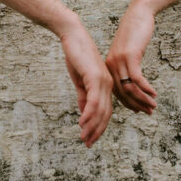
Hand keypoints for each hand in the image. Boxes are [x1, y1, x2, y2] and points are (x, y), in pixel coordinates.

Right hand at [60, 24, 112, 147]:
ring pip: (100, 110)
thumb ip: (84, 96)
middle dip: (97, 131)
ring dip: (92, 126)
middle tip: (88, 144)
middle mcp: (108, 85)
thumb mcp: (80, 80)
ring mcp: (103, 81)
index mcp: (106, 85)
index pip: (106, 111)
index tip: (91, 139)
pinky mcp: (95, 77)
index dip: (99, 127)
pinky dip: (88, 114)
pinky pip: (93, 100)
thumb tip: (84, 112)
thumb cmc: (76, 56)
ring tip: (84, 138)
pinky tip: (82, 123)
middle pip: (105, 114)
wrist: (73, 36)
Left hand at [105, 0, 157, 114]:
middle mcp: (111, 65)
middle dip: (137, 105)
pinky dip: (146, 88)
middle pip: (122, 93)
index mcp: (109, 66)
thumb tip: (133, 82)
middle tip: (149, 112)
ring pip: (130, 88)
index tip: (140, 111)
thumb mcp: (128, 53)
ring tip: (153, 105)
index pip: (117, 93)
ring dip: (143, 99)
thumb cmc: (134, 34)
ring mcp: (119, 61)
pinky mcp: (129, 56)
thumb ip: (127, 66)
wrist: (138, 15)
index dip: (129, 104)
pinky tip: (154, 93)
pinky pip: (137, 78)